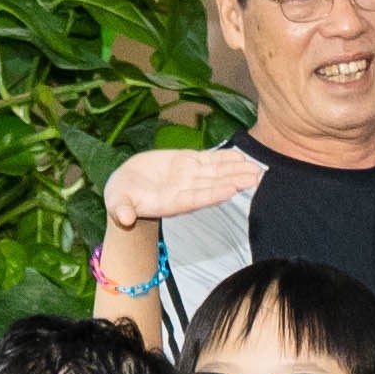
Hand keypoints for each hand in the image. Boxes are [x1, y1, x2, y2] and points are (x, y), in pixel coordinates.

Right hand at [104, 144, 269, 234]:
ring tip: (257, 168)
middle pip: (212, 186)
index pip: (195, 199)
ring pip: (215, 173)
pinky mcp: (187, 163)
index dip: (213, 194)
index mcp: (170, 202)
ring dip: (236, 169)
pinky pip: (209, 160)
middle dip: (234, 181)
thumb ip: (121, 210)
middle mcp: (184, 191)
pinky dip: (224, 158)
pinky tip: (241, 156)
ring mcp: (188, 177)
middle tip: (255, 177)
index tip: (231, 190)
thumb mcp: (117, 203)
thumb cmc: (121, 198)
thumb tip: (122, 218)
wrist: (125, 189)